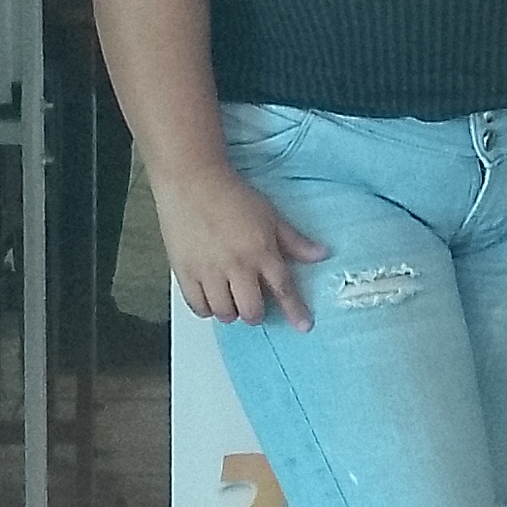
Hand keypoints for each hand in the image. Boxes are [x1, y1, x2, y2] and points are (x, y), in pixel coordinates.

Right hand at [154, 166, 326, 328]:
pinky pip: (198, 306)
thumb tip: (320, 254)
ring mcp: (209, 270)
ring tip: (230, 297)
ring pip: (224, 312)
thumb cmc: (230, 195)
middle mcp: (236, 265)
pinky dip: (206, 308)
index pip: (284, 289)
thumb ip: (294, 240)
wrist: (192, 180)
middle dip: (255, 313)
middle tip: (253, 303)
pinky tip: (211, 297)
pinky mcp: (185, 271)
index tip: (303, 325)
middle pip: (251, 310)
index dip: (295, 311)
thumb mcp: (270, 215)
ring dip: (231, 311)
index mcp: (261, 251)